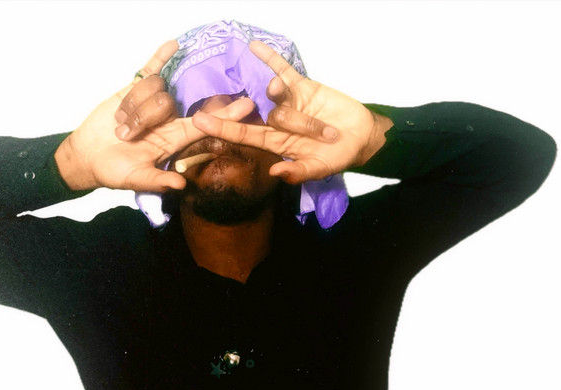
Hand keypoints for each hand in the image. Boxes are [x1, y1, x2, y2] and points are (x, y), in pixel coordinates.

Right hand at [55, 40, 254, 191]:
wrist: (88, 157)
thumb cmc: (114, 171)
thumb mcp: (135, 179)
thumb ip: (157, 181)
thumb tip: (181, 184)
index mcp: (174, 139)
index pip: (205, 124)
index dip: (226, 115)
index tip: (247, 106)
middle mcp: (168, 118)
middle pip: (169, 103)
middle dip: (144, 117)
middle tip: (125, 135)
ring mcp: (152, 102)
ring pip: (152, 89)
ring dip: (130, 109)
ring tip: (117, 128)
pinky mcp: (134, 89)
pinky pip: (150, 70)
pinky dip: (160, 57)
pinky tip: (173, 45)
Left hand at [191, 41, 392, 183]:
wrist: (360, 136)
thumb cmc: (337, 156)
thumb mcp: (320, 169)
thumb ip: (299, 172)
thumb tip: (276, 172)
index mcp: (276, 143)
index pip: (244, 136)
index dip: (223, 129)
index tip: (200, 122)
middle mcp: (277, 122)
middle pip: (263, 115)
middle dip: (270, 118)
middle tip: (303, 127)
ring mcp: (288, 102)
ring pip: (275, 93)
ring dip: (281, 96)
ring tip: (301, 109)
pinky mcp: (302, 87)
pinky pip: (284, 70)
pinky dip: (271, 59)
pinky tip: (254, 46)